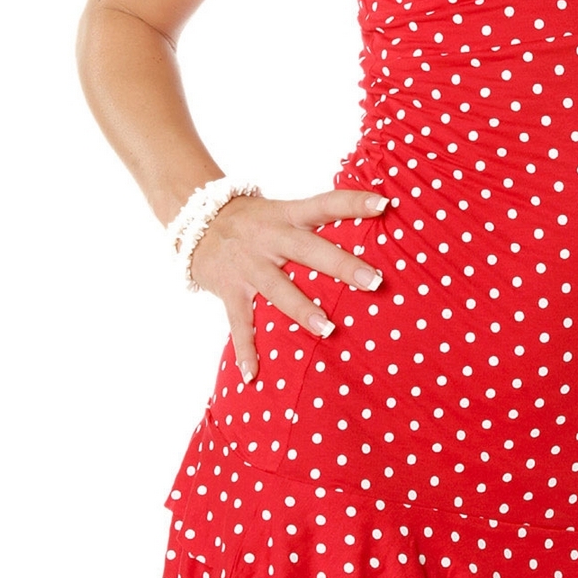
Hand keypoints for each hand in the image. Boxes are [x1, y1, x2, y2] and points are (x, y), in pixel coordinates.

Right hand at [188, 187, 390, 381]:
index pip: (325, 204)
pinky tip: (253, 374)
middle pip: (309, 250)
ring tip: (328, 330)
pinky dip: (245, 349)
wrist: (194, 219)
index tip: (383, 205)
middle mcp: (270, 238)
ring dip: (302, 309)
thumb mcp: (282, 211)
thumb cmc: (253, 220)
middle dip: (341, 265)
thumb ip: (315, 222)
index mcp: (287, 215)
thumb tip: (369, 226)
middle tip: (373, 281)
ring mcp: (248, 265)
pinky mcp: (229, 289)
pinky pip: (238, 322)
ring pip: (277, 288)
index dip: (353, 202)